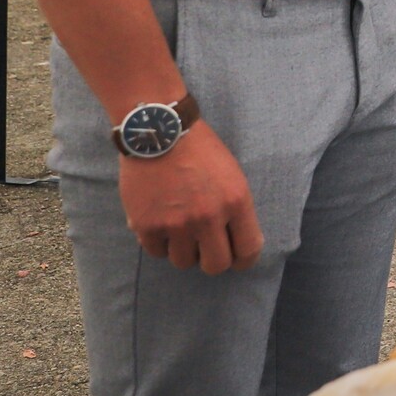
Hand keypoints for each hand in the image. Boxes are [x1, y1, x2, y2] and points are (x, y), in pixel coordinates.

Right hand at [119, 125, 262, 274]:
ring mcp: (176, 224)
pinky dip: (159, 242)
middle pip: (215, 266)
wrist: (159, 130)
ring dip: (183, 250)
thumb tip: (237, 242)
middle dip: (212, 260)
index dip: (244, 260)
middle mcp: (208, 217)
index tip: (237, 260)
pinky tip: (159, 223)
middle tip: (206, 250)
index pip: (248, 249)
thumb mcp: (231, 175)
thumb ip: (235, 208)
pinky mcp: (147, 225)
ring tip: (179, 229)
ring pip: (183, 262)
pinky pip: (156, 252)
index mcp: (236, 201)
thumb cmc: (199, 149)